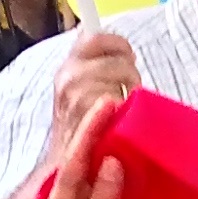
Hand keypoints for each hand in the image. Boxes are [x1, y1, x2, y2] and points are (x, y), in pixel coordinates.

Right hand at [43, 28, 137, 170]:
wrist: (71, 162)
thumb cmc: (82, 127)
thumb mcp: (79, 90)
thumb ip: (92, 64)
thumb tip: (111, 42)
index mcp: (67, 66)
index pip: (93, 35)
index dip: (116, 44)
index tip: (124, 56)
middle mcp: (69, 76)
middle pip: (118, 52)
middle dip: (129, 68)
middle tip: (126, 88)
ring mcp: (79, 93)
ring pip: (124, 71)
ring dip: (130, 88)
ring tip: (122, 107)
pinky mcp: (91, 110)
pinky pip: (123, 95)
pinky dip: (127, 106)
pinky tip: (120, 119)